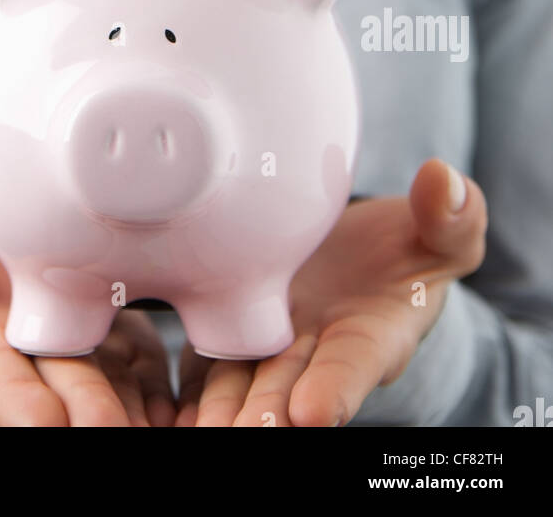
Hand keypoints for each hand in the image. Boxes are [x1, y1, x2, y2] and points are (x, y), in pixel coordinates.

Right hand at [0, 189, 175, 426]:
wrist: (4, 270)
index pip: (5, 378)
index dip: (22, 402)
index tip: (42, 422)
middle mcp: (47, 364)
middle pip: (74, 391)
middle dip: (94, 411)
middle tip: (113, 425)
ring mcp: (94, 362)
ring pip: (124, 394)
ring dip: (143, 413)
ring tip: (174, 424)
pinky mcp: (134, 355)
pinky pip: (161, 380)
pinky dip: (179, 396)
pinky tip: (209, 406)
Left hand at [174, 158, 487, 426]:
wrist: (359, 253)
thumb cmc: (408, 250)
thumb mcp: (441, 235)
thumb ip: (451, 218)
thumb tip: (445, 179)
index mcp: (373, 334)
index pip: (356, 364)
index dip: (338, 387)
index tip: (316, 410)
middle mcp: (317, 351)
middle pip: (288, 387)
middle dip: (267, 411)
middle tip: (248, 428)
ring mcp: (270, 346)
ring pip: (239, 380)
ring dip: (219, 405)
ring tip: (198, 424)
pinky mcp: (230, 330)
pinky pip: (203, 359)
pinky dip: (185, 384)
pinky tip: (156, 402)